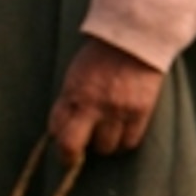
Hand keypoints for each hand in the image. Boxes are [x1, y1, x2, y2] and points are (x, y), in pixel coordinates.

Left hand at [49, 38, 165, 160]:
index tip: (63, 144)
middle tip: (76, 155)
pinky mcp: (140, 112)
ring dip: (103, 144)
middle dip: (71, 156)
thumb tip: (61, 130)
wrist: (136, 40)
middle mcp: (92, 104)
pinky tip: (123, 131)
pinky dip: (124, 141)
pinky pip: (130, 142)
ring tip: (106, 133)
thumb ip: (69, 101)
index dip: (57, 141)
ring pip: (105, 148)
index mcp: (73, 92)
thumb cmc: (102, 56)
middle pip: (72, 145)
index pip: (55, 129)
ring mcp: (117, 110)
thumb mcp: (76, 75)